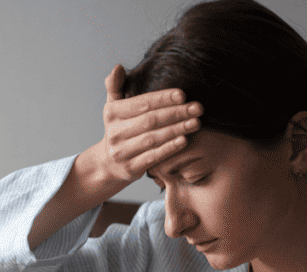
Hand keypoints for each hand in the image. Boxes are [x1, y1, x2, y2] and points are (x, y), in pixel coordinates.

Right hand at [97, 64, 202, 184]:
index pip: (141, 104)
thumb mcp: (113, 106)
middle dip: (176, 113)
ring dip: (177, 129)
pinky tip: (184, 140)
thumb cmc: (120, 128)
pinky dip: (169, 148)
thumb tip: (118, 67)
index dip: (163, 99)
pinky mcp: (130, 168)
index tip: (183, 95)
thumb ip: (115, 86)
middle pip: (150, 121)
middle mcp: (114, 133)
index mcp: (112, 113)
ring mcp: (121, 152)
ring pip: (153, 138)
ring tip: (196, 122)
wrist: (109, 163)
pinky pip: (153, 157)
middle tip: (197, 108)